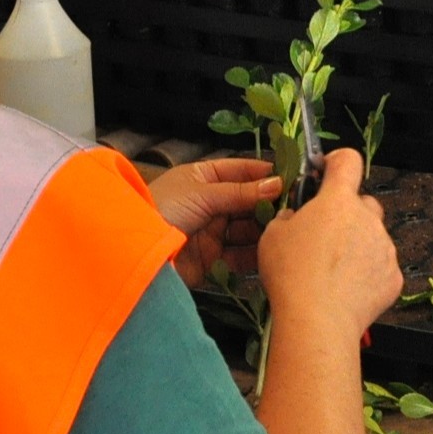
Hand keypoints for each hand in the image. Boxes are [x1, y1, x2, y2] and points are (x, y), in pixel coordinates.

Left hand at [148, 156, 282, 287]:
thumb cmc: (163, 208)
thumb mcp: (203, 193)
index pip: (241, 171)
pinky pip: (240, 257)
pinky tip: (273, 252)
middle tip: (297, 208)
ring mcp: (212, 233)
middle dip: (269, 205)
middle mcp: (210, 204)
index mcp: (203, 179)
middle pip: (248, 203)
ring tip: (288, 230)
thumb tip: (277, 184)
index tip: (292, 177)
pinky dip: (255, 256)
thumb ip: (241, 192)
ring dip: (265, 231)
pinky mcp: (212, 261)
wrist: (135, 250)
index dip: (264, 174)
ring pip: (247, 231)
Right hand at [255, 149, 399, 341]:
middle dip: (346, 213)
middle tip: (323, 235)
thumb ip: (289, 216)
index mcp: (338, 200)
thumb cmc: (291, 275)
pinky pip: (380, 266)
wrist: (317, 321)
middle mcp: (368, 218)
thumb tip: (296, 217)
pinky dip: (367, 273)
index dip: (336, 162)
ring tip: (331, 270)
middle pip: (363, 203)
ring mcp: (385, 248)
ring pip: (373, 236)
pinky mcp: (393, 277)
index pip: (348, 161)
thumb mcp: (273, 235)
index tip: (326, 171)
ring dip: (356, 245)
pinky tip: (345, 289)